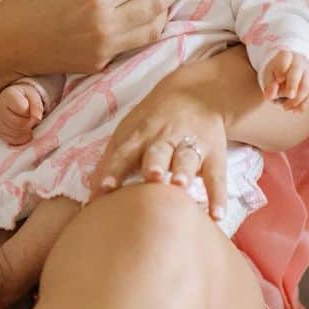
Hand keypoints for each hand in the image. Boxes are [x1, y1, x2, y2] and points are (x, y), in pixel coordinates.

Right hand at [0, 0, 189, 79]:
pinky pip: (134, 42)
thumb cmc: (30, 4)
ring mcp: (106, 47)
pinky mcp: (102, 63)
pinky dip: (146, 26)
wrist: (7, 45)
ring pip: (152, 28)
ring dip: (165, 8)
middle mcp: (106, 23)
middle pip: (156, 4)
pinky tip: (147, 12)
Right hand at [0, 82, 45, 144]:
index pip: (23, 109)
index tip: (31, 110)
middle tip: (31, 119)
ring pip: (15, 133)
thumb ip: (37, 105)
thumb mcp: (33, 95)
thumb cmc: (24, 98)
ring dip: (26, 132)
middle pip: (19, 123)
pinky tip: (24, 131)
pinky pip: (11, 140)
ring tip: (27, 124)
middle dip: (29, 123)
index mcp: (9, 96)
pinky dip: (21, 138)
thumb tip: (37, 118)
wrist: (10, 102)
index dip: (30, 112)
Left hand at [86, 78, 228, 222]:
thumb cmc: (154, 121)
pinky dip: (217, 195)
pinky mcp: (215, 154)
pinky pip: (216, 176)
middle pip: (157, 150)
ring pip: (186, 157)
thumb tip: (91, 195)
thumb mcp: (131, 132)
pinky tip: (216, 215)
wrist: (197, 92)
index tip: (104, 189)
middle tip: (151, 177)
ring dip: (183, 170)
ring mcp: (191, 145)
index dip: (114, 169)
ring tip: (180, 185)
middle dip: (153, 163)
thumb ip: (113, 162)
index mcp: (140, 134)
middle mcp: (164, 138)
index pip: (124, 152)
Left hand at [260, 50, 308, 110]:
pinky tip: (296, 110)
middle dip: (293, 85)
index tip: (279, 79)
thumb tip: (269, 96)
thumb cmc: (277, 72)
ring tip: (286, 108)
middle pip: (297, 73)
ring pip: (306, 85)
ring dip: (297, 99)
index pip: (284, 59)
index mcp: (285, 56)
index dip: (282, 69)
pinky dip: (305, 104)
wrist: (292, 68)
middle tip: (288, 95)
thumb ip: (269, 84)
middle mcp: (299, 62)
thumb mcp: (269, 74)